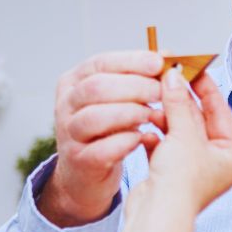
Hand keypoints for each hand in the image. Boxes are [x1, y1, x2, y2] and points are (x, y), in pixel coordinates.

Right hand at [39, 50, 165, 225]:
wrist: (85, 176)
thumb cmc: (106, 131)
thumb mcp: (115, 100)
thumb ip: (136, 78)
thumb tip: (165, 55)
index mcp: (74, 82)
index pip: (101, 63)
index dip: (131, 61)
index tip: (159, 63)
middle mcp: (66, 105)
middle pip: (97, 87)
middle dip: (135, 87)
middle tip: (161, 93)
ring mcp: (69, 134)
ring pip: (96, 117)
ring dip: (131, 114)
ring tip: (153, 116)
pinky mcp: (79, 161)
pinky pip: (102, 149)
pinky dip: (127, 142)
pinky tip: (142, 138)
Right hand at [130, 69, 231, 216]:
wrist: (157, 216)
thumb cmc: (181, 184)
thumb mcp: (184, 134)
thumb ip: (179, 103)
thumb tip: (173, 77)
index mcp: (230, 156)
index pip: (221, 112)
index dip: (207, 89)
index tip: (193, 69)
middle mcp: (213, 163)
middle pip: (198, 121)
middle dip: (181, 101)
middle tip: (168, 79)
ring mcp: (190, 170)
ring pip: (178, 132)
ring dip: (165, 117)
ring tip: (152, 101)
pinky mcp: (168, 174)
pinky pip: (162, 146)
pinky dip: (153, 135)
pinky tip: (145, 127)